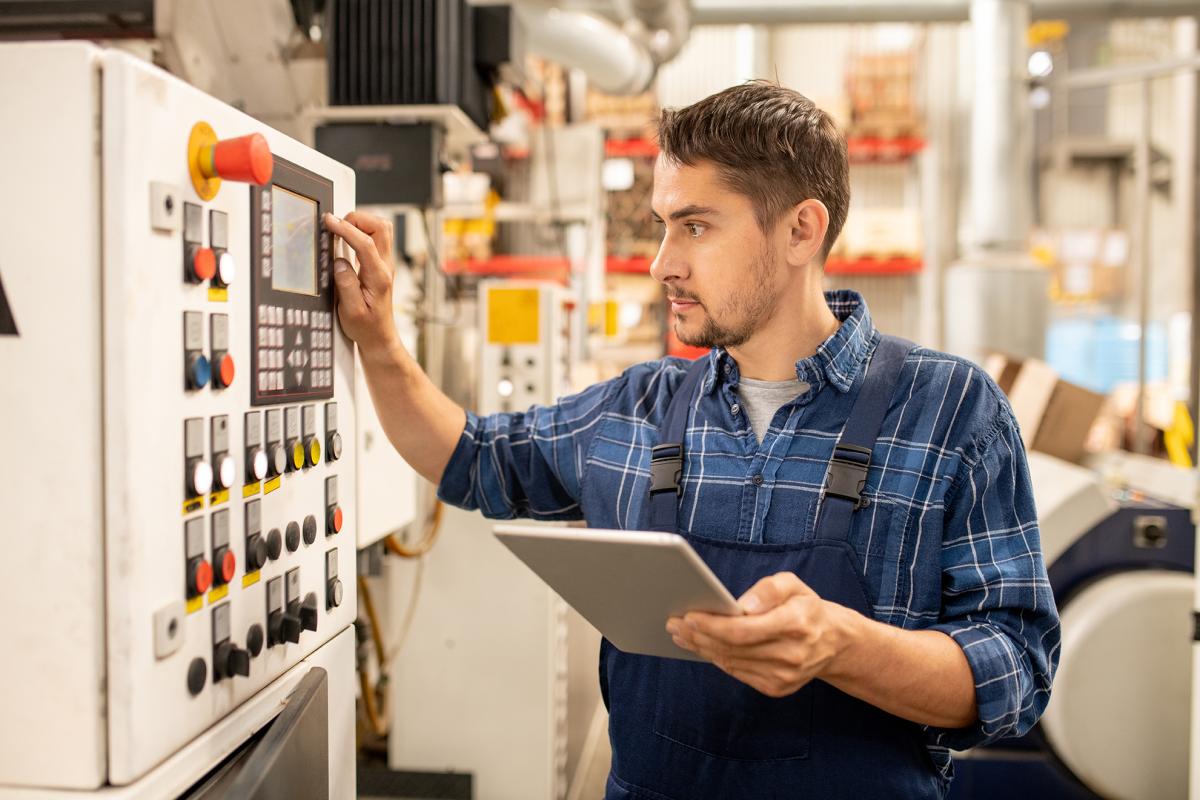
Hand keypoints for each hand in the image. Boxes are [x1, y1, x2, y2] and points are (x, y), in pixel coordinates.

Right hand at [322, 211, 403, 358]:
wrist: (379, 336)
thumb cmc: (366, 327)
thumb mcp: (351, 312)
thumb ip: (346, 285)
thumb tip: (339, 262)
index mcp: (378, 277)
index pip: (365, 243)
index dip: (346, 229)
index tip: (329, 222)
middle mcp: (385, 267)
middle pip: (380, 226)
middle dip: (357, 219)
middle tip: (336, 226)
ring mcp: (385, 264)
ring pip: (381, 228)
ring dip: (360, 223)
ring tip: (341, 230)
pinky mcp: (380, 264)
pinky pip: (375, 237)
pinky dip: (360, 231)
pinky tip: (346, 239)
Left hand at [665, 572, 853, 697]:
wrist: (833, 643)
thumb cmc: (806, 608)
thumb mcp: (794, 585)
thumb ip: (768, 589)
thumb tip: (741, 606)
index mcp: (796, 624)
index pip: (743, 630)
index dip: (712, 625)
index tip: (688, 615)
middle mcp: (791, 654)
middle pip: (732, 648)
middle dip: (698, 635)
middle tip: (674, 622)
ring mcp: (784, 676)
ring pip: (731, 662)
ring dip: (701, 648)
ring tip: (681, 633)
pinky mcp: (776, 688)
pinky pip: (737, 672)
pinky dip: (716, 658)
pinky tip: (701, 646)